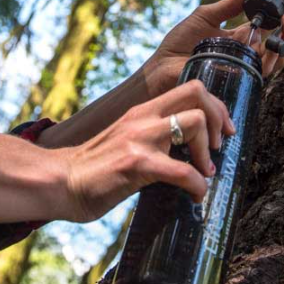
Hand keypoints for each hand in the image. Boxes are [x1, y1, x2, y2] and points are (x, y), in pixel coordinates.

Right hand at [63, 80, 235, 221]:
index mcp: (143, 110)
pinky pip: (183, 170)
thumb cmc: (94, 168)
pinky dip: (198, 185)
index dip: (216, 105)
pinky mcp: (136, 164)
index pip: (190, 87)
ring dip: (208, 151)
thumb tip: (184, 152)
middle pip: (197, 92)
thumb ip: (151, 138)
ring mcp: (140, 138)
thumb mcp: (126, 140)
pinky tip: (196, 196)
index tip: (223, 129)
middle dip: (219, 117)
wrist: (60, 181)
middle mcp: (143, 117)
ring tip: (205, 172)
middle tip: (220, 145)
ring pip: (195, 122)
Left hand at [143, 0, 283, 96]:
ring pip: (282, 53)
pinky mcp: (243, 78)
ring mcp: (248, 66)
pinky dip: (276, 53)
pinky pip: (268, 69)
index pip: (273, 19)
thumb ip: (230, 4)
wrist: (162, 67)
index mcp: (243, 35)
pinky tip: (273, 37)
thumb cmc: (179, 44)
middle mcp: (250, 52)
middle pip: (283, 36)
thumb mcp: (205, 16)